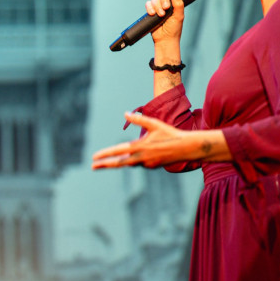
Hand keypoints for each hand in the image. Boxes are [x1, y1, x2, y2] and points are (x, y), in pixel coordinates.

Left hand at [92, 112, 229, 168]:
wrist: (186, 148)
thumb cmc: (170, 133)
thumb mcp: (154, 124)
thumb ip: (138, 119)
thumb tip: (125, 113)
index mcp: (139, 147)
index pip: (117, 152)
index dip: (105, 155)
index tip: (94, 157)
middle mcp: (141, 158)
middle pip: (119, 163)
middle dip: (105, 165)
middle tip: (92, 166)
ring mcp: (147, 164)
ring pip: (128, 163)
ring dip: (118, 162)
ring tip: (105, 162)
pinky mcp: (152, 166)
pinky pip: (138, 163)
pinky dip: (132, 160)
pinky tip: (129, 157)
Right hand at [146, 0, 184, 44]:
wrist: (165, 39)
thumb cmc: (174, 29)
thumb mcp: (179, 16)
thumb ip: (178, 3)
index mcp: (175, 2)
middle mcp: (167, 3)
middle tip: (166, 8)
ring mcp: (158, 7)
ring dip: (157, 6)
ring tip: (161, 15)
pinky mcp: (151, 11)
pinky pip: (148, 4)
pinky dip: (150, 8)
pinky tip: (153, 14)